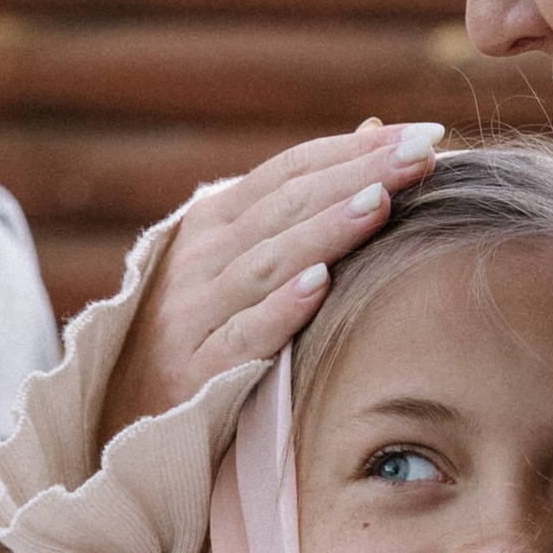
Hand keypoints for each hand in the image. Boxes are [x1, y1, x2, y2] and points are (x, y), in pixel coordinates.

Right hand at [101, 119, 448, 440]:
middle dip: (358, 176)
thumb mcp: (240, 257)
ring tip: (381, 203)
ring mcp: (191, 314)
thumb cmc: (203, 329)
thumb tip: (372, 134)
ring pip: (267, 262)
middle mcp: (198, 258)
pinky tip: (321, 285)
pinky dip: (280, 308)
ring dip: (326, 230)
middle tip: (421, 155)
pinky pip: (244, 334)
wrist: (128, 418)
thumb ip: (300, 201)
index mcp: (213, 222)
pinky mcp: (194, 372)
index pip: (290, 170)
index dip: (355, 150)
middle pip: (286, 205)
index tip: (423, 134)